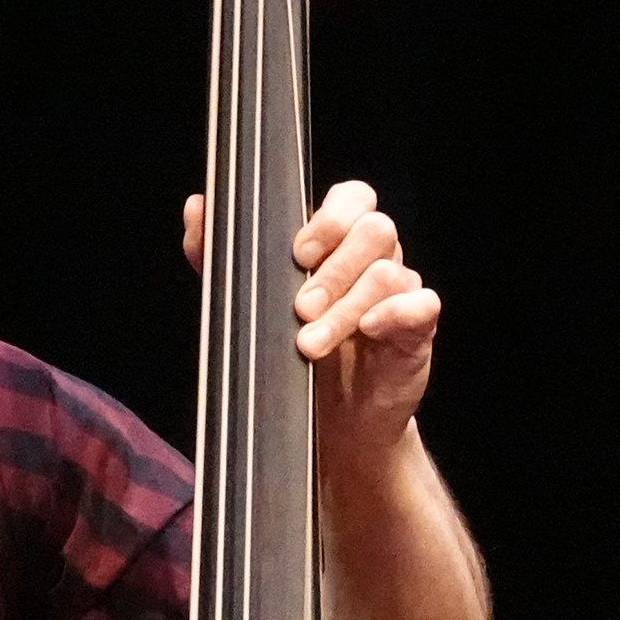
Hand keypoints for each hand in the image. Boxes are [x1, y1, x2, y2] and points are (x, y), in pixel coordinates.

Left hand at [182, 179, 438, 456]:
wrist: (331, 421)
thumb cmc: (293, 352)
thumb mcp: (248, 302)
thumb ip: (218, 255)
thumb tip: (197, 207)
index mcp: (339, 241)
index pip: (353, 198)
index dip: (331, 216)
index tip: (298, 252)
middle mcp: (374, 259)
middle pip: (374, 229)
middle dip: (333, 268)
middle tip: (300, 308)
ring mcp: (399, 291)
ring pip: (388, 273)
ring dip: (346, 306)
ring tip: (311, 343)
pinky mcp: (417, 328)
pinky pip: (422, 304)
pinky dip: (394, 312)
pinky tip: (368, 331)